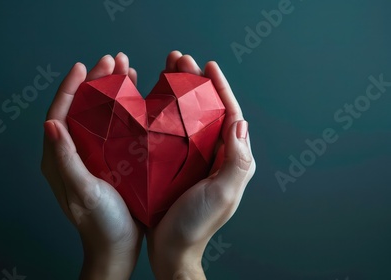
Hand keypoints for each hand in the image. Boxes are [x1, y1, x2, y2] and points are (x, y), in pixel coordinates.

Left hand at [41, 53, 142, 279]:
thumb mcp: (83, 191)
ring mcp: (91, 155)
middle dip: (95, 81)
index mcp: (58, 158)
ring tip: (127, 69)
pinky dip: (122, 108)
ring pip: (97, 113)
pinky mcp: (107, 160)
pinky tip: (135, 97)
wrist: (117, 247)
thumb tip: (50, 123)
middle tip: (113, 61)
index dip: (69, 87)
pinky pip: (111, 126)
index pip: (59, 113)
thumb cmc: (100, 223)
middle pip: (80, 107)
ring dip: (110, 90)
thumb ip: (66, 158)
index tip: (83, 66)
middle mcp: (71, 152)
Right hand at [146, 51, 255, 279]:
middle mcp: (214, 155)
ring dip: (178, 91)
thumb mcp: (223, 194)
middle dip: (195, 82)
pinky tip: (151, 101)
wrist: (171, 250)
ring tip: (165, 70)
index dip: (220, 88)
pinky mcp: (173, 164)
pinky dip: (163, 112)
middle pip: (208, 109)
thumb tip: (240, 123)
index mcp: (230, 159)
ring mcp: (193, 159)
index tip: (208, 66)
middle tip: (179, 60)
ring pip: (188, 116)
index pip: (230, 115)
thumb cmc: (197, 225)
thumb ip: (237, 161)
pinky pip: (171, 132)